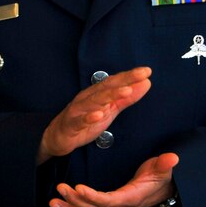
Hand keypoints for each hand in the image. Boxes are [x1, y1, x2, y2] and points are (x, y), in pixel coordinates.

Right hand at [37, 67, 151, 163]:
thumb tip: (145, 83)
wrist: (59, 136)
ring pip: (94, 101)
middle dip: (124, 80)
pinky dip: (88, 117)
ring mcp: (78, 111)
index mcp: (97, 93)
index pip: (115, 82)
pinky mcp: (71, 125)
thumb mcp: (109, 110)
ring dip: (110, 95)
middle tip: (141, 75)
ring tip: (125, 91)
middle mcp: (87, 98)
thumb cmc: (85, 120)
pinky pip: (80, 121)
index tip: (146, 71)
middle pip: (106, 87)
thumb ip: (126, 98)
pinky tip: (98, 115)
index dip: (130, 76)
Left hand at [49, 152, 178, 206]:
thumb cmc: (160, 178)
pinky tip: (59, 206)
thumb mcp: (162, 170)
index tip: (78, 188)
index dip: (92, 197)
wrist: (163, 193)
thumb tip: (173, 158)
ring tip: (53, 202)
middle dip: (75, 201)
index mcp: (130, 199)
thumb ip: (164, 164)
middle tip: (60, 188)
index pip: (108, 201)